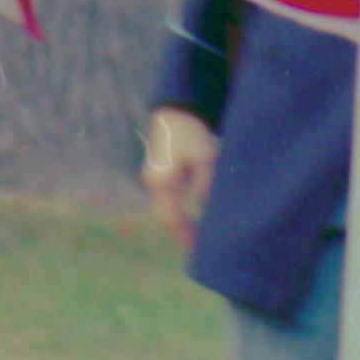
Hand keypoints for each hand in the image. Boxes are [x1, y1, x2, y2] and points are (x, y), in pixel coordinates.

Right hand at [143, 106, 218, 239]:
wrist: (178, 109)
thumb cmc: (192, 131)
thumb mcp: (205, 156)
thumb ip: (205, 182)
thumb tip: (204, 205)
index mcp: (162, 181)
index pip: (172, 217)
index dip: (185, 235)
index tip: (197, 250)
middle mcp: (154, 181)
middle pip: (166, 216)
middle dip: (181, 232)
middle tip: (197, 250)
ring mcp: (155, 176)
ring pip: (166, 208)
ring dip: (180, 222)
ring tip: (196, 238)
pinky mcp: (160, 171)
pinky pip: (168, 198)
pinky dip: (179, 209)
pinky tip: (192, 215)